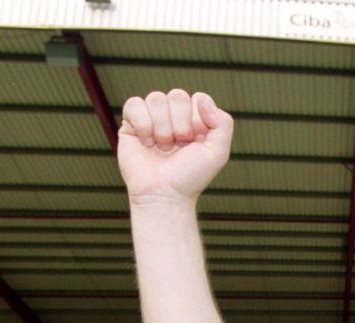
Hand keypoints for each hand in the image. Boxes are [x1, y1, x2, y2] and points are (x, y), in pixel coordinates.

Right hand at [118, 89, 232, 205]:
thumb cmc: (190, 176)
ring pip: (156, 98)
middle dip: (180, 124)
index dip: (197, 119)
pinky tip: (147, 143)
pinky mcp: (131, 124)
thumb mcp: (218, 152)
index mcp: (195, 120)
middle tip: (179, 147)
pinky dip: (143, 125)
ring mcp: (152, 118)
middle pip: (177, 95)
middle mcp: (174, 117)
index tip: (196, 141)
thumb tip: (201, 99)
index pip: (198, 99)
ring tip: (163, 148)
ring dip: (162, 127)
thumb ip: (223, 123)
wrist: (164, 194)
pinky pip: (134, 104)